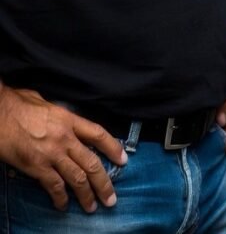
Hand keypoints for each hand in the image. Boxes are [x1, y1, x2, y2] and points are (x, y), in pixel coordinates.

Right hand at [0, 85, 126, 211]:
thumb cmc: (18, 105)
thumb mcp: (45, 102)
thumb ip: (58, 114)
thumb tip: (62, 119)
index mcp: (68, 119)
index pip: (98, 134)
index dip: (113, 148)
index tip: (123, 160)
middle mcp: (65, 138)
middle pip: (92, 163)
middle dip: (104, 183)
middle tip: (111, 198)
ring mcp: (51, 154)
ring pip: (77, 178)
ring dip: (87, 195)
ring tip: (92, 206)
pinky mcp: (37, 167)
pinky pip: (54, 186)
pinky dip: (61, 197)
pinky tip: (63, 205)